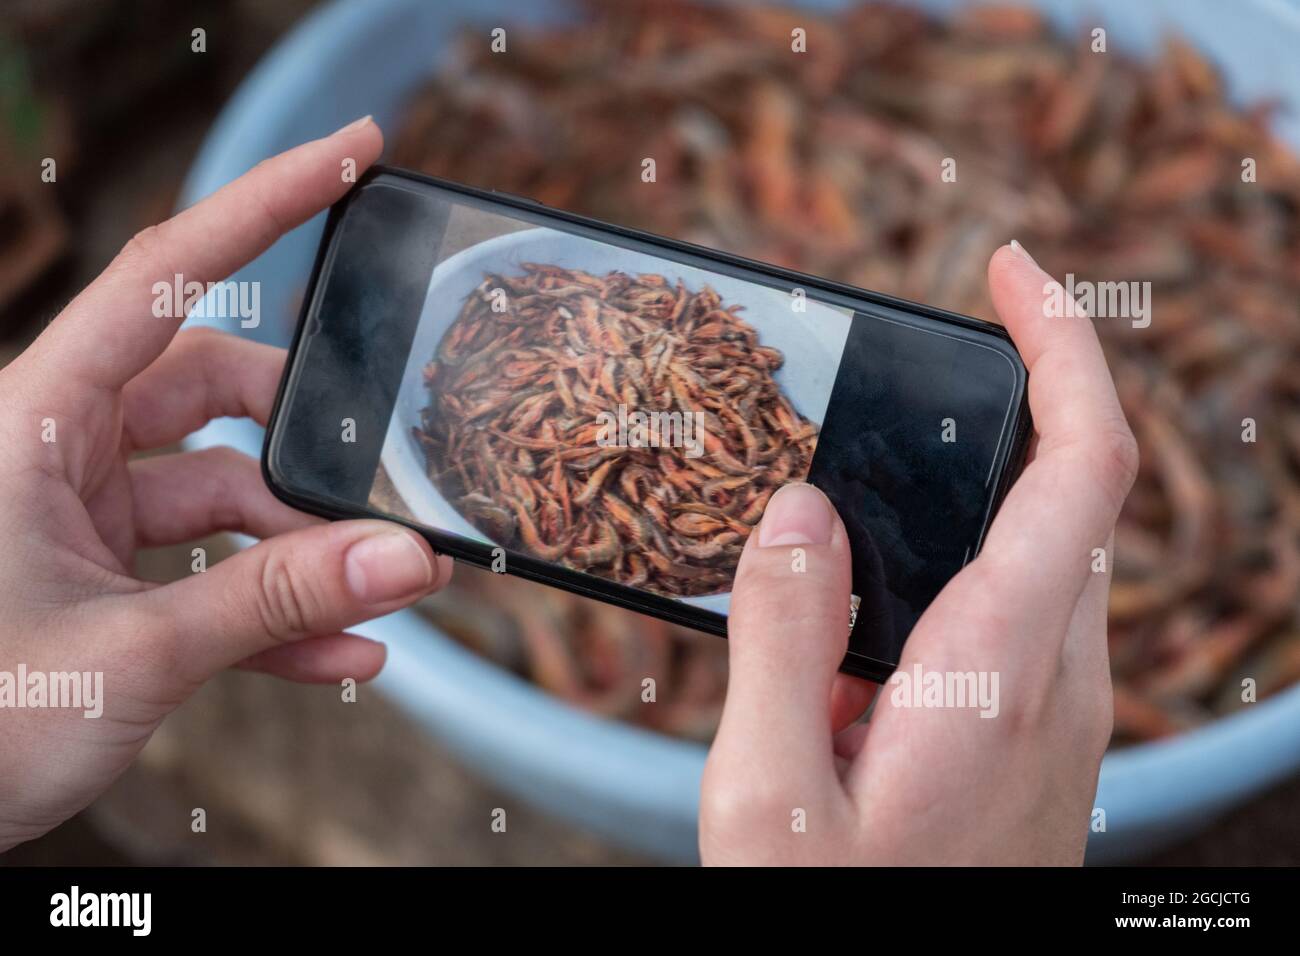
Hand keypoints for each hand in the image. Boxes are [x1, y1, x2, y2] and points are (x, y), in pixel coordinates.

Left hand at [0, 118, 452, 850]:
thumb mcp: (127, 652)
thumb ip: (274, 601)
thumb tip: (406, 561)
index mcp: (36, 419)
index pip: (169, 275)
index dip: (267, 201)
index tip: (354, 152)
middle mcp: (62, 446)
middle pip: (221, 393)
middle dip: (314, 446)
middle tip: (395, 484)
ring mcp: (86, 512)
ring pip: (227, 493)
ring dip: (305, 550)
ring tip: (383, 598)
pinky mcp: (106, 575)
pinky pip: (213, 570)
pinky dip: (277, 610)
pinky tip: (343, 653)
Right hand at [700, 242, 1137, 864]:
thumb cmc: (842, 915)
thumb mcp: (768, 794)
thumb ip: (779, 637)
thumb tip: (799, 511)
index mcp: (1001, 668)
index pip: (1083, 464)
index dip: (1063, 347)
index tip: (1010, 270)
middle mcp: (1057, 674)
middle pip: (1072, 486)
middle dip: (1018, 390)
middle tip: (929, 348)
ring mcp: (1056, 704)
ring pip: (1046, 544)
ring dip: (985, 477)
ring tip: (875, 469)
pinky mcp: (1031, 727)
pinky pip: (1018, 602)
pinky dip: (965, 549)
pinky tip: (872, 581)